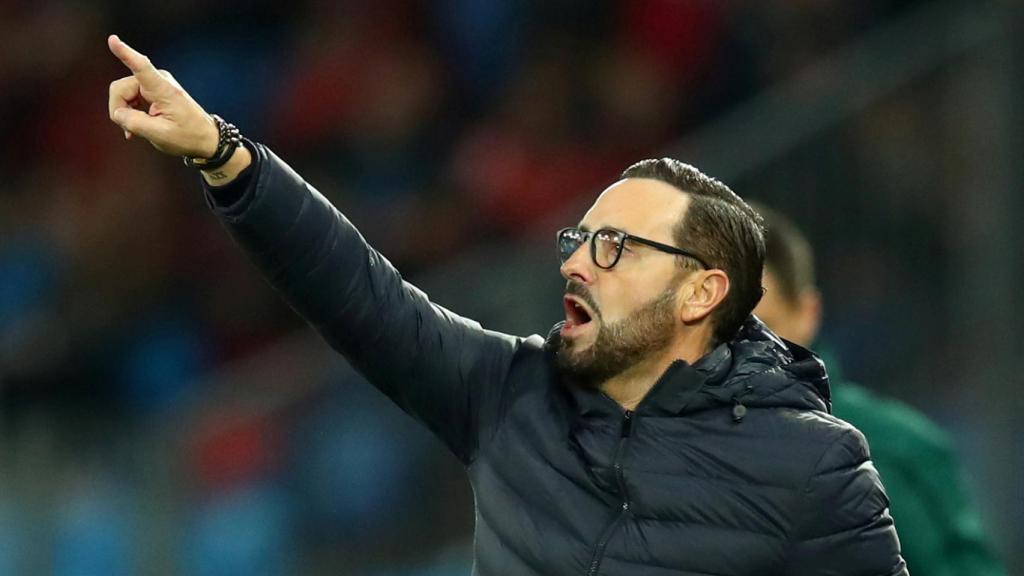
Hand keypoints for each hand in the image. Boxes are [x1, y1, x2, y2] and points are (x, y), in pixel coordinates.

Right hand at [107, 34, 218, 157]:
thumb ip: (134, 123)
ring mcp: (155, 84)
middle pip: (121, 88)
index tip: (112, 39)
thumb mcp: (159, 135)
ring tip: (136, 130)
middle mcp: (158, 80)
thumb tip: (117, 112)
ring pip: (123, 93)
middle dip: (120, 109)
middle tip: (130, 130)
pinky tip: (137, 125)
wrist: (205, 138)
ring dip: (126, 112)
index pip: (141, 67)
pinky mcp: (153, 90)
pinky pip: (130, 96)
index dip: (125, 53)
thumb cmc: (188, 136)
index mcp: (163, 89)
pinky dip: (130, 111)